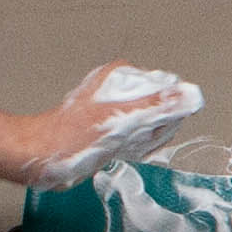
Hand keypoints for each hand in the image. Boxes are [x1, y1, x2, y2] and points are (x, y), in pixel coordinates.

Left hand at [19, 64, 206, 186]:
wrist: (40, 156)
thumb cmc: (68, 136)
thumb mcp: (119, 119)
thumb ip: (158, 106)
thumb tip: (191, 94)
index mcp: (122, 76)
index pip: (169, 91)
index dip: (165, 114)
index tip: (146, 128)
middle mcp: (121, 89)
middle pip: (162, 110)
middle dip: (153, 131)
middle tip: (129, 139)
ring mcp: (118, 108)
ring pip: (152, 127)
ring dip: (143, 142)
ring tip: (119, 146)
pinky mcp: (113, 127)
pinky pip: (139, 138)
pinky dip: (134, 149)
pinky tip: (118, 152)